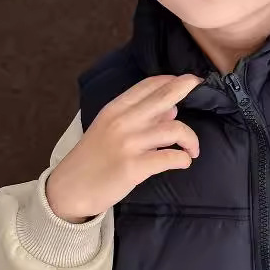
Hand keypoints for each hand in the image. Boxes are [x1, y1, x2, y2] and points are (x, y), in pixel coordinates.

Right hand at [46, 74, 201, 222]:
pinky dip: (183, 159)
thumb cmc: (93, 159)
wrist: (69, 189)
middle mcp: (122, 122)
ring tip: (193, 149)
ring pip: (174, 130)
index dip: (172, 80)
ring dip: (191, 139)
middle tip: (201, 87)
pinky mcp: (134, 167)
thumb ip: (138, 118)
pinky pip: (170, 158)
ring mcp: (128, 144)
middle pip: (163, 98)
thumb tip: (171, 110)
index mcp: (115, 109)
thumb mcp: (109, 130)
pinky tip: (183, 162)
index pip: (148, 85)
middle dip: (187, 87)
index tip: (188, 81)